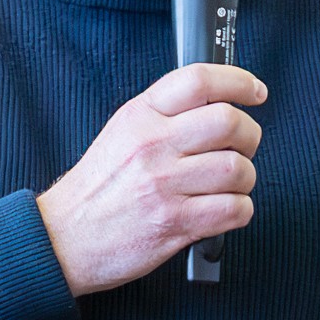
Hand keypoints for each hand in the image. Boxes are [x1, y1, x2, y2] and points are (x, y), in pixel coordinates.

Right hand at [37, 63, 266, 295]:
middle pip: (229, 122)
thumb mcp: (122, 132)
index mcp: (140, 116)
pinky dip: (239, 210)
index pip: (199, 81)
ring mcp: (164, 186)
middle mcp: (152, 146)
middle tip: (243, 147)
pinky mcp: (174, 224)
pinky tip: (223, 209)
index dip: (238, 81)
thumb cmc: (97, 189)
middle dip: (249, 135)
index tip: (255, 92)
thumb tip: (217, 102)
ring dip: (244, 178)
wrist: (65, 238)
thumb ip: (165, 114)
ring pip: (238, 169)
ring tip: (228, 184)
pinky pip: (234, 209)